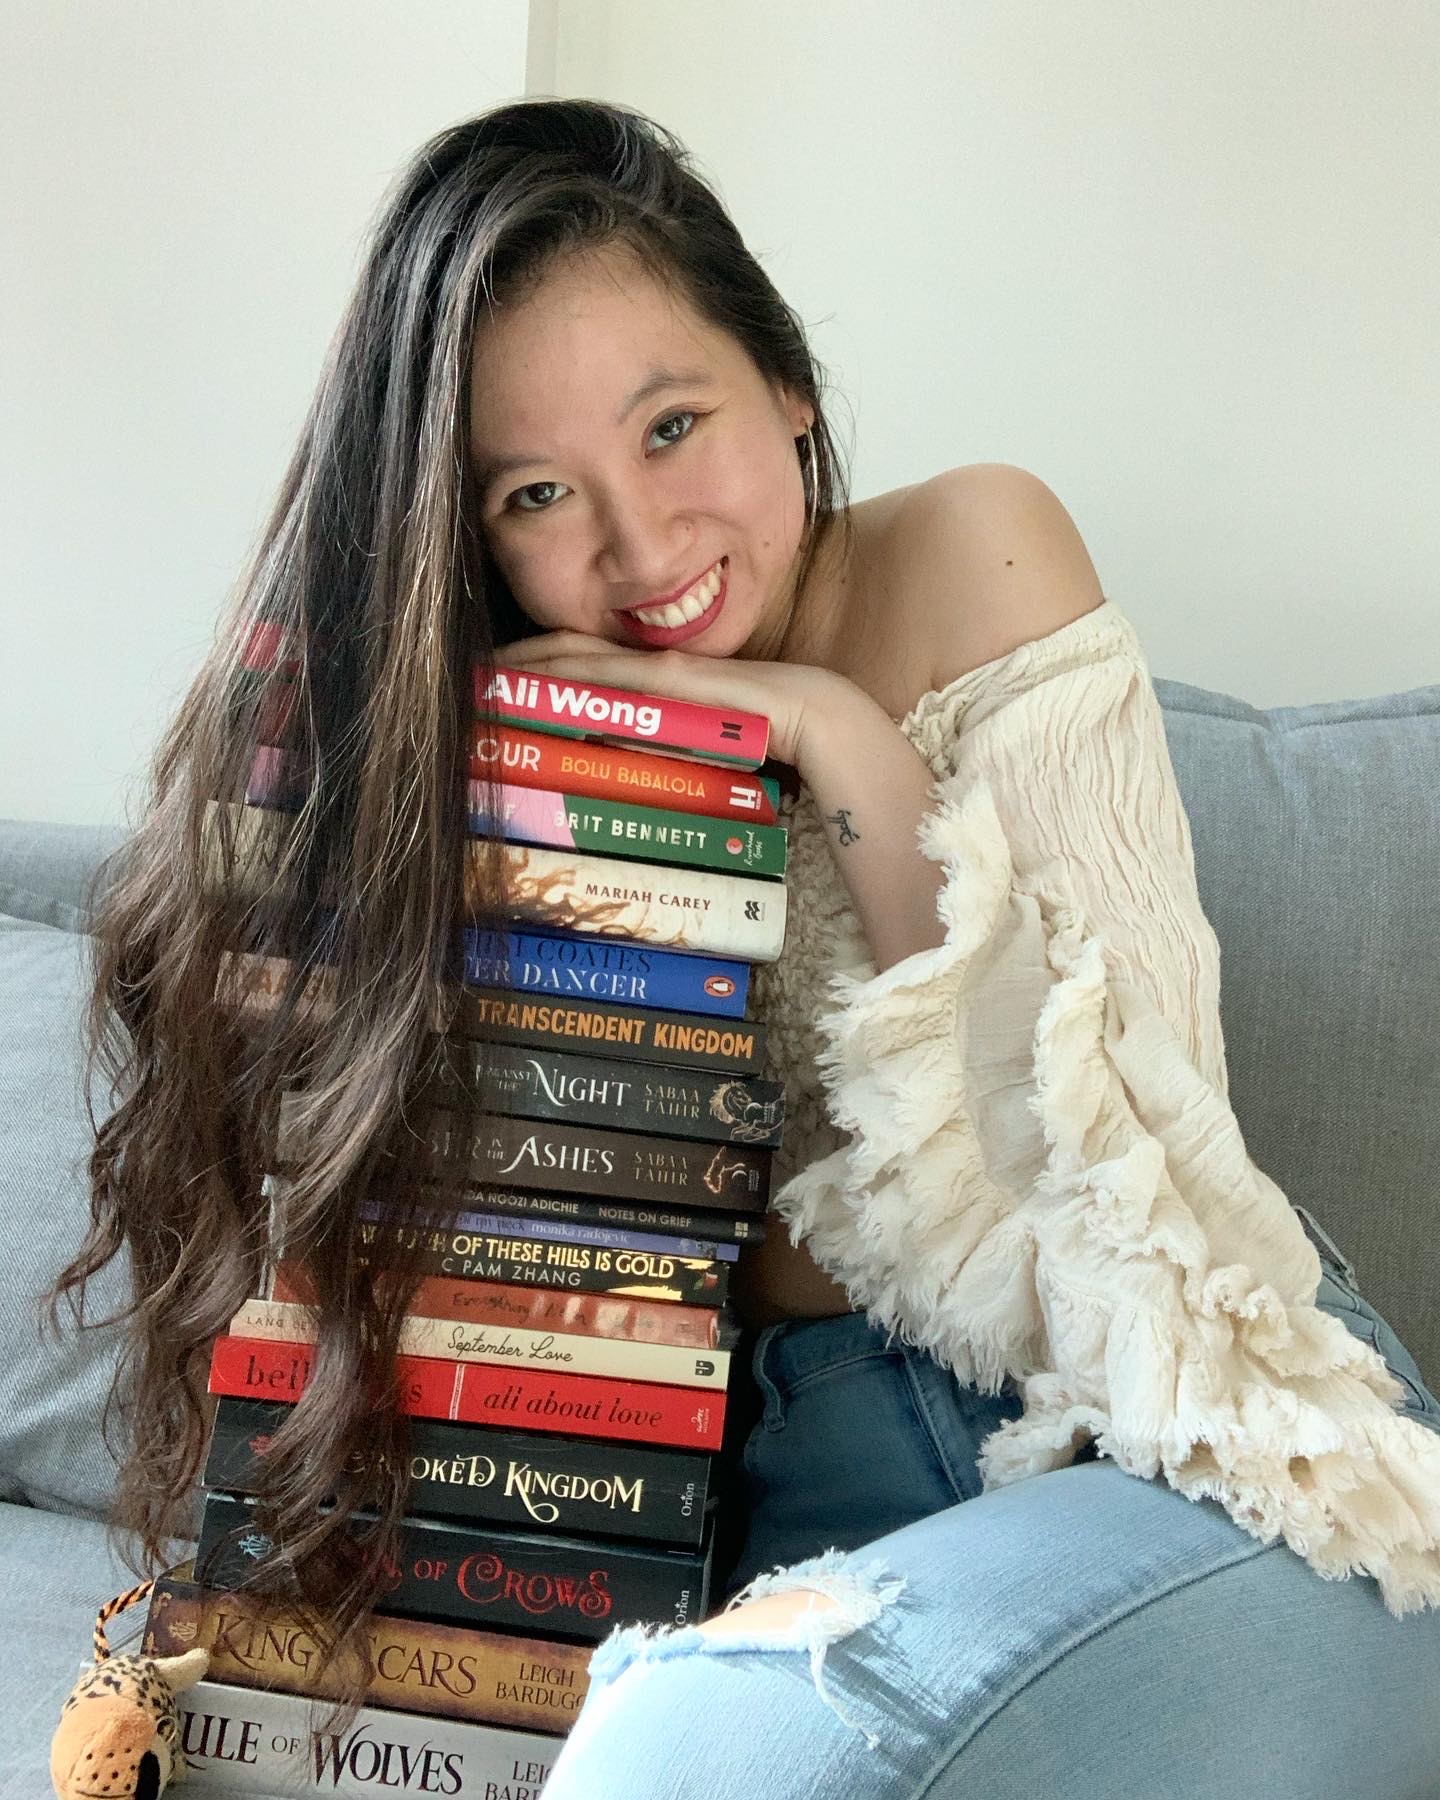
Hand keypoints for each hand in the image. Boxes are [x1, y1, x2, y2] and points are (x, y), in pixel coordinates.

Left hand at [493, 631, 846, 768]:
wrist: (819, 720)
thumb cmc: (771, 740)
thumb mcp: (701, 751)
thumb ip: (664, 755)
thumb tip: (620, 776)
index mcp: (656, 684)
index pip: (585, 667)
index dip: (538, 669)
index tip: (495, 682)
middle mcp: (649, 669)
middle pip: (567, 656)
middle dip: (517, 663)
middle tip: (468, 674)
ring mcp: (655, 671)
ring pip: (574, 660)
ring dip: (526, 667)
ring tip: (480, 675)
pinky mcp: (666, 680)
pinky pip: (603, 675)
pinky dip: (561, 676)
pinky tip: (526, 682)